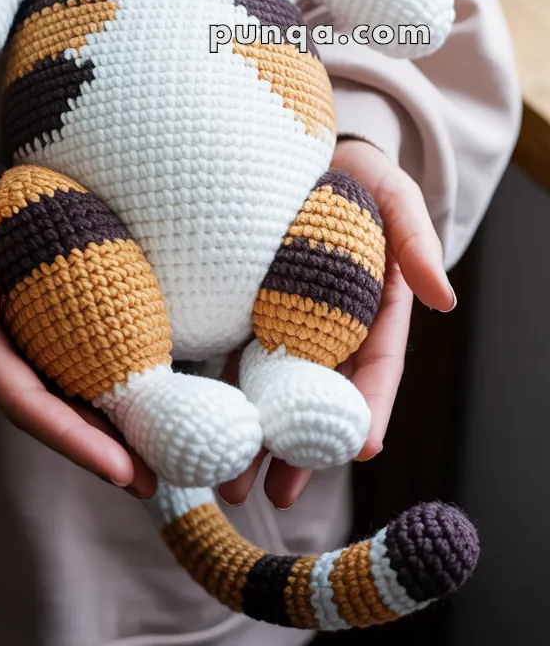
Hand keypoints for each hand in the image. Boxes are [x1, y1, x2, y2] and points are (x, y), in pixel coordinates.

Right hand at [0, 139, 155, 497]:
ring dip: (106, 432)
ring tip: (157, 461)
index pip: (24, 400)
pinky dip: (106, 388)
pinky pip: (75, 363)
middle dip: (97, 452)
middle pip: (49, 414)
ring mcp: (20, 337)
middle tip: (151, 483)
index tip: (117, 465)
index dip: (70, 437)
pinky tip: (145, 399)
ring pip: (65, 398)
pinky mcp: (42, 318)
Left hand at [219, 138, 454, 509]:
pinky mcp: (239, 311)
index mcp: (372, 310)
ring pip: (270, 394)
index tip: (362, 448)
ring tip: (228, 488)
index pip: (375, 368)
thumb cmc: (357, 173)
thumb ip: (417, 240)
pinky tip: (198, 432)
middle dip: (299, 451)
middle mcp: (326, 328)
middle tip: (277, 495)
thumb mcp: (395, 195)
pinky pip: (229, 360)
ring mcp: (280, 324)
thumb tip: (445, 300)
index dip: (369, 408)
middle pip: (316, 399)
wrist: (301, 150)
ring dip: (252, 443)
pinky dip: (218, 399)